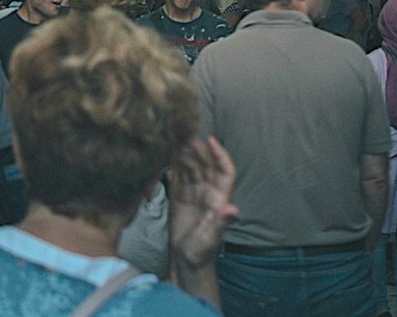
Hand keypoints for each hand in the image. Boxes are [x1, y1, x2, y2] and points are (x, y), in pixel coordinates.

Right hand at [166, 136, 237, 272]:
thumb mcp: (211, 238)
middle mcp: (208, 192)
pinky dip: (171, 164)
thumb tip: (233, 209)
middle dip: (197, 149)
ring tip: (170, 142)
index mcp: (219, 198)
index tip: (210, 139)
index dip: (220, 154)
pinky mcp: (179, 195)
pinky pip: (177, 175)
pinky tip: (163, 155)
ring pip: (190, 166)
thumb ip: (220, 222)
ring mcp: (193, 192)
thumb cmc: (201, 251)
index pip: (225, 171)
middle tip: (183, 135)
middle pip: (205, 164)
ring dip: (182, 154)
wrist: (186, 260)